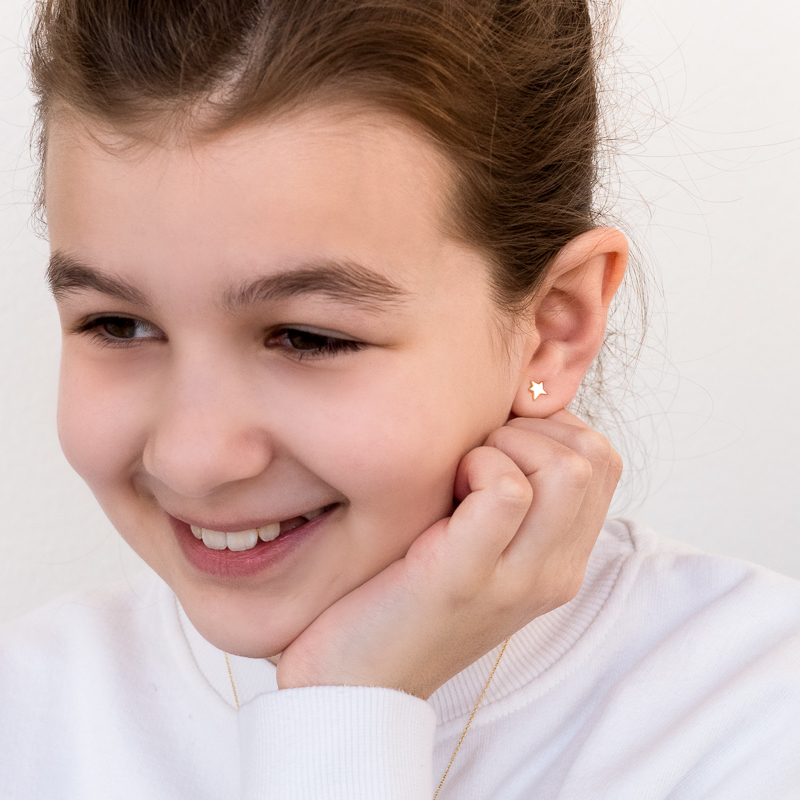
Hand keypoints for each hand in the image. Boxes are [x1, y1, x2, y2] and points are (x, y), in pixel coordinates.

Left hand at [274, 409, 622, 698]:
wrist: (355, 679)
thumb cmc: (405, 592)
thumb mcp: (478, 542)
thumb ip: (512, 491)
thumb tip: (516, 411)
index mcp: (562, 561)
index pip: (603, 460)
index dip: (548, 429)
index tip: (495, 446)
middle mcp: (555, 572)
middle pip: (595, 457)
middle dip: (532, 432)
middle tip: (477, 458)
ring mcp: (518, 579)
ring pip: (566, 468)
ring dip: (505, 447)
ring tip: (461, 477)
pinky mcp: (467, 578)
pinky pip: (508, 491)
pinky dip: (477, 467)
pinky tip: (444, 493)